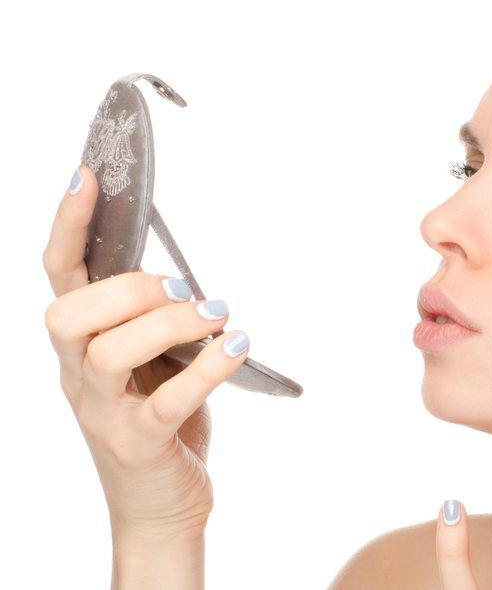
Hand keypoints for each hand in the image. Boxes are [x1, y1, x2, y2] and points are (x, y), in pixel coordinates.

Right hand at [42, 165, 248, 542]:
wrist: (161, 507)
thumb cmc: (160, 421)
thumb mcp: (154, 362)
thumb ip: (156, 319)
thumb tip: (185, 278)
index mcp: (82, 345)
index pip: (60, 275)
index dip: (69, 225)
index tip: (87, 176)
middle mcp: (79, 375)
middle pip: (70, 313)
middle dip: (128, 288)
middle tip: (182, 288)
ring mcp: (103, 413)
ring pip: (108, 353)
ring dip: (167, 323)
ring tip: (216, 315)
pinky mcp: (139, 444)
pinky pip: (168, 401)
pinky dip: (208, 368)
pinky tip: (238, 346)